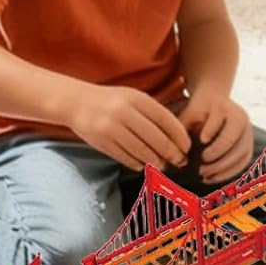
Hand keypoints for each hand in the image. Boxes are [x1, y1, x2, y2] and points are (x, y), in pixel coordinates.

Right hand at [72, 86, 189, 170]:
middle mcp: (125, 112)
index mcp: (137, 99)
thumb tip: (177, 138)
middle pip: (157, 139)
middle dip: (172, 153)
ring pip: (143, 152)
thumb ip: (153, 114)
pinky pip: (127, 158)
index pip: (166, 120)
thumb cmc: (112, 102)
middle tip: (180, 161)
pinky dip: (138, 164)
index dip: (180, 136)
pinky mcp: (102, 142)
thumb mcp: (133, 98)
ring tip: (163, 165)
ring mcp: (112, 128)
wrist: (77, 103)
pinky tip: (144, 165)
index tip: (187, 147)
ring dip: (156, 162)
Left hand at [181, 91, 254, 183]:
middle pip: (234, 139)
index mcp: (225, 107)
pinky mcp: (247, 147)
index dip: (212, 129)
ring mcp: (248, 133)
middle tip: (200, 167)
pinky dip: (228, 173)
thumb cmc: (198, 111)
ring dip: (223, 168)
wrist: (215, 104)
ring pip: (240, 154)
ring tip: (204, 175)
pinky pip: (242, 163)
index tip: (202, 139)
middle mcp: (241, 119)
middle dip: (217, 155)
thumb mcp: (189, 114)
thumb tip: (181, 154)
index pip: (220, 118)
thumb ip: (183, 130)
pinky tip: (211, 178)